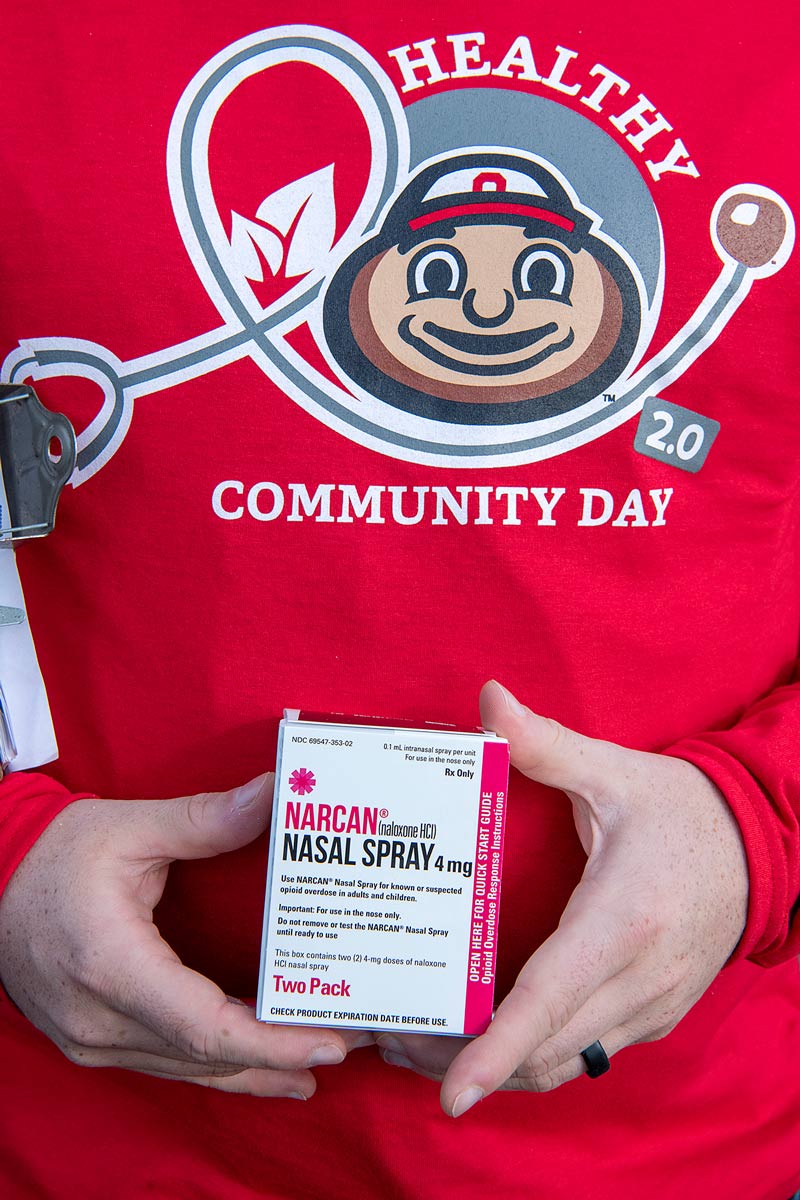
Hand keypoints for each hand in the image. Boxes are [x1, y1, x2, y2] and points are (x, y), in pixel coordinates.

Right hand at [0, 775, 360, 1096]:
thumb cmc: (56, 854)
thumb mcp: (130, 828)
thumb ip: (206, 819)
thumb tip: (275, 796)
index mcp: (111, 964)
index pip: (203, 1026)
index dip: (270, 1040)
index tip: (327, 1040)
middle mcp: (99, 1017)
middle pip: (205, 1058)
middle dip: (280, 1056)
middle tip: (348, 1040)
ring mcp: (92, 1038)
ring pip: (188, 1071)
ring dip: (256, 1071)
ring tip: (320, 1061)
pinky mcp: (93, 1040)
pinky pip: (167, 1064)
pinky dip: (219, 1068)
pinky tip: (261, 1073)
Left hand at [378, 680, 748, 1114]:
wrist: (761, 848)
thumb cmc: (681, 811)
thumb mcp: (615, 772)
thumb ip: (547, 745)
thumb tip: (489, 700)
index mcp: (623, 918)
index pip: (551, 998)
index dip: (498, 1048)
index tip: (454, 1094)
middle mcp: (640, 977)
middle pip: (544, 1048)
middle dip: (466, 1062)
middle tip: (394, 1045)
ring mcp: (651, 1006)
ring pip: (564, 1065)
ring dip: (497, 1071)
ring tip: (424, 1050)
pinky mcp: (653, 1016)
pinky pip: (586, 1055)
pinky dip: (534, 1060)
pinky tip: (487, 1041)